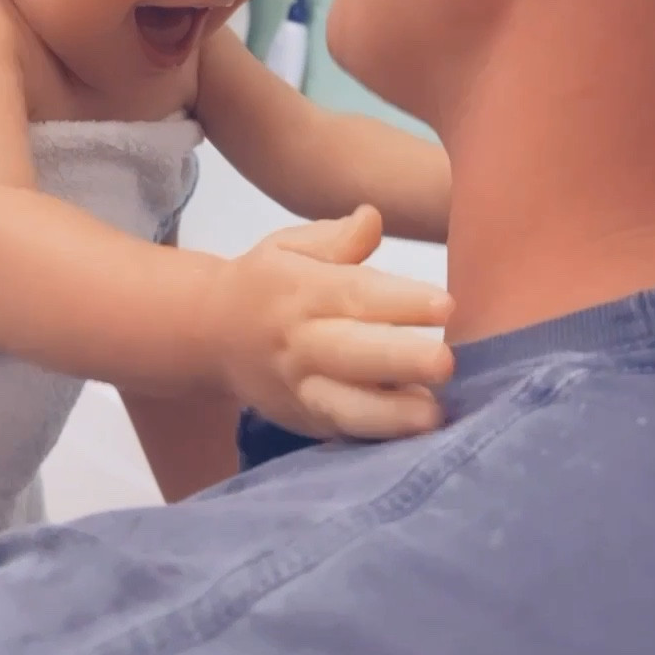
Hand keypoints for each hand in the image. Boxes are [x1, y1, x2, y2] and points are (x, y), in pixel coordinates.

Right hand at [212, 206, 453, 440]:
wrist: (208, 334)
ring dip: (390, 414)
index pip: (355, 295)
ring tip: (433, 415)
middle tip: (446, 363)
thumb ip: (334, 237)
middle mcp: (301, 343)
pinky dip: (378, 435)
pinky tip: (416, 433)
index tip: (446, 305)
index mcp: (303, 291)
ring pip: (344, 406)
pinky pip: (342, 431)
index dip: (401, 301)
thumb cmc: (268, 282)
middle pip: (352, 353)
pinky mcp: (305, 422)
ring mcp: (300, 389)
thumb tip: (372, 218)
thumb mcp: (288, 245)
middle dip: (400, 359)